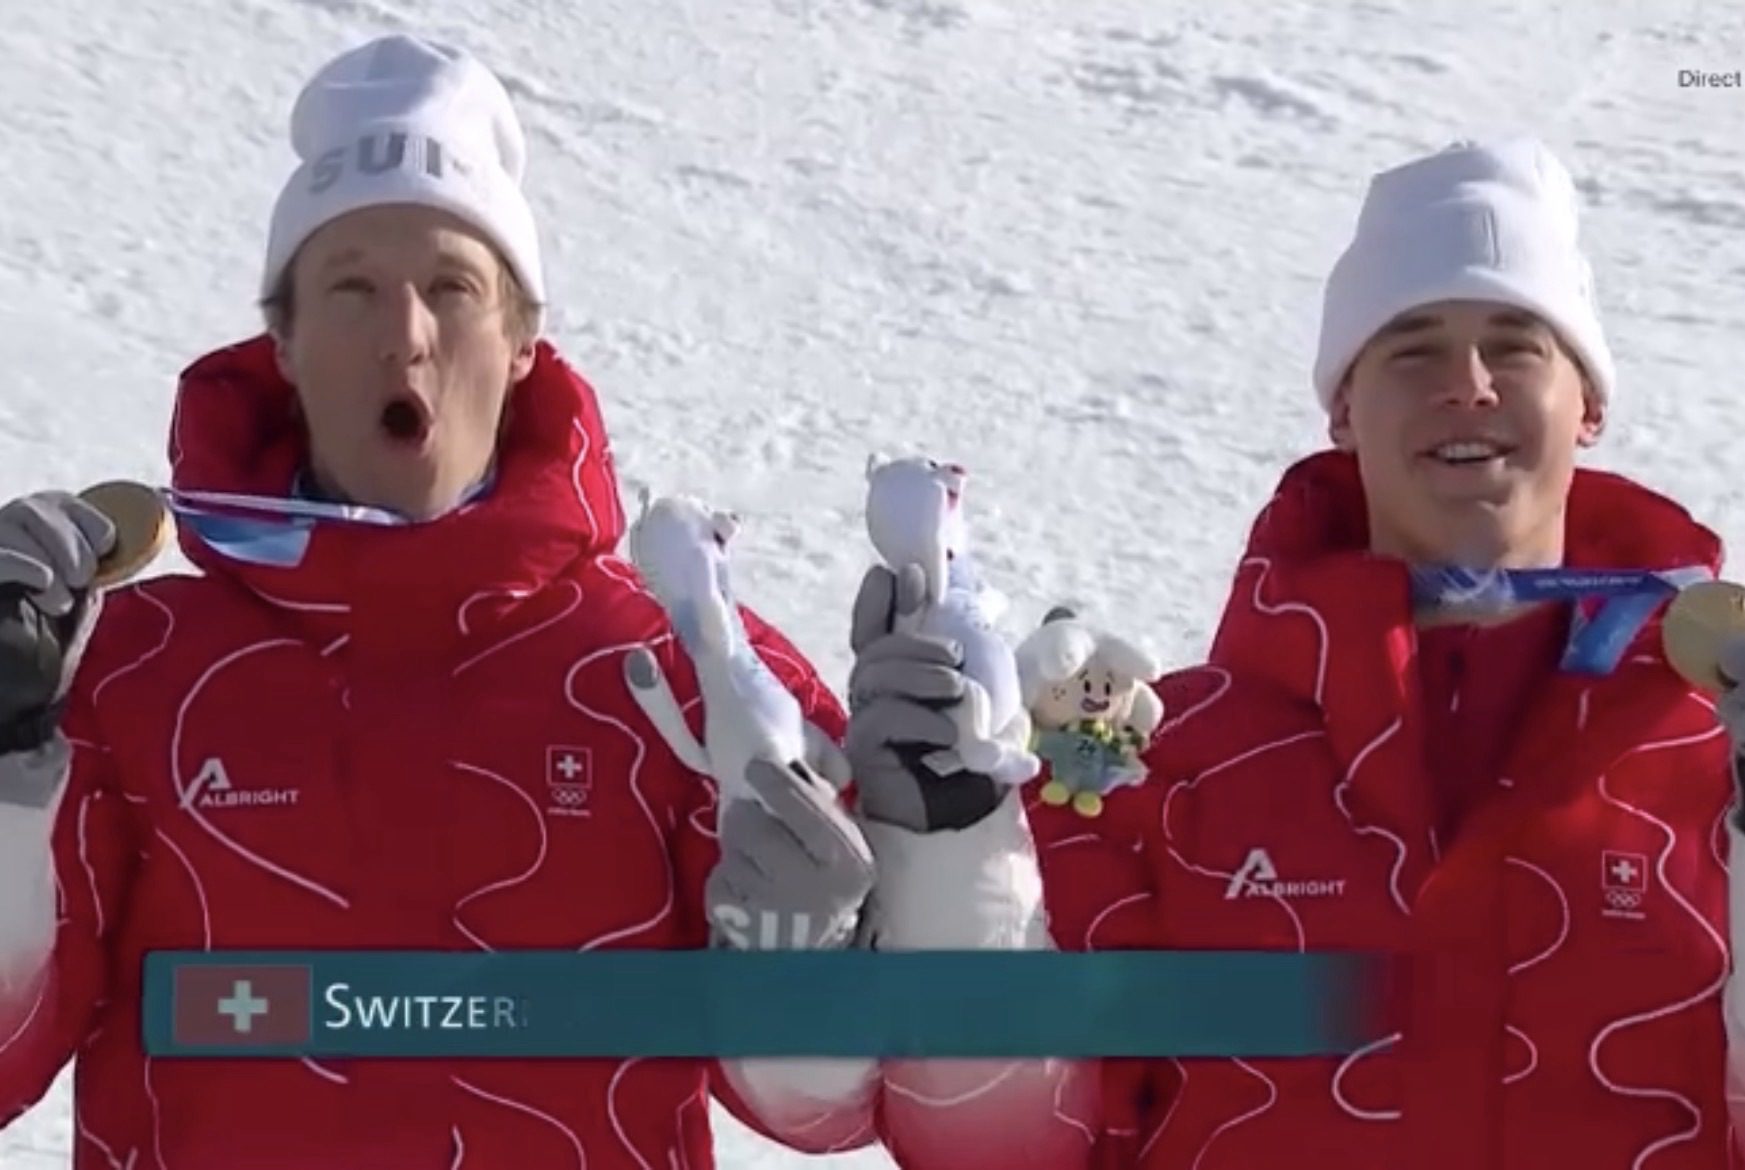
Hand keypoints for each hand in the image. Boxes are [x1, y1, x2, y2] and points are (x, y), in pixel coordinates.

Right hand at [0, 492, 114, 750]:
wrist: (20, 702)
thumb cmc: (53, 649)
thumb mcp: (85, 599)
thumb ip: (99, 564)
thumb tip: (145, 525)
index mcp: (36, 540)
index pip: (56, 502)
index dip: (86, 517)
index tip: (107, 545)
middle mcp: (6, 542)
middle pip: (33, 507)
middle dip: (70, 537)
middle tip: (85, 577)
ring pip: (11, 519)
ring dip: (49, 553)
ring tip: (61, 597)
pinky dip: (20, 562)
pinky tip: (43, 581)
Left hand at [705, 757, 875, 949]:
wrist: (815, 943)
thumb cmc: (827, 871)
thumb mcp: (843, 831)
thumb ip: (821, 791)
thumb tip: (790, 759)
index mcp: (846, 856)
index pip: (802, 805)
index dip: (774, 780)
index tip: (758, 766)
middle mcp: (813, 885)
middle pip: (754, 826)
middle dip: (746, 813)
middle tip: (752, 814)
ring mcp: (775, 909)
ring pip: (732, 852)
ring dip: (736, 846)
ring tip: (754, 854)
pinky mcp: (742, 925)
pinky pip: (717, 882)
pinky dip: (725, 876)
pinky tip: (746, 881)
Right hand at [845, 563, 1003, 831]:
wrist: (967, 814)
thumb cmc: (975, 752)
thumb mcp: (997, 696)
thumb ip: (1001, 659)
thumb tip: (1040, 613)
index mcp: (899, 673)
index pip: (873, 626)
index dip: (880, 598)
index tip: (902, 573)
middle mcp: (875, 693)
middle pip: (875, 648)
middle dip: (914, 640)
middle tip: (955, 656)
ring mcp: (866, 721)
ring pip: (875, 676)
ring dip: (920, 674)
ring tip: (956, 690)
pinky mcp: (867, 752)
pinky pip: (881, 719)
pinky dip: (920, 718)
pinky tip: (948, 731)